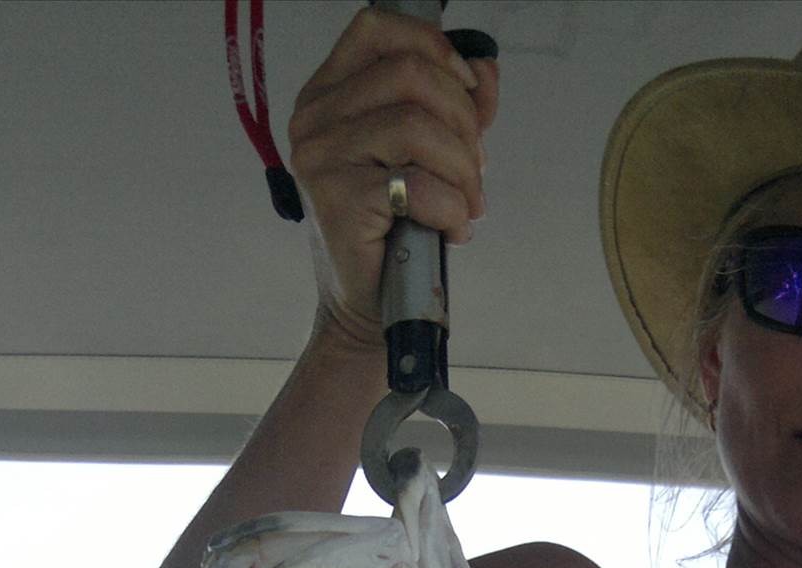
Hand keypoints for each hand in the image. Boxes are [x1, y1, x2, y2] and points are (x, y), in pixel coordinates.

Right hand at [287, 6, 498, 347]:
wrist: (367, 305)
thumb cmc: (394, 231)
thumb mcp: (425, 155)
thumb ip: (453, 107)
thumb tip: (486, 72)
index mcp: (328, 93)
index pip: (377, 27)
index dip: (432, 46)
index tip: (467, 88)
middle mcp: (315, 118)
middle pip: (410, 74)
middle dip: (462, 120)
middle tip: (475, 169)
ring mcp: (321, 158)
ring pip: (417, 126)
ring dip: (462, 170)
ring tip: (467, 205)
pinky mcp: (338, 201)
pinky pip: (418, 185)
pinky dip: (452, 210)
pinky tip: (453, 231)